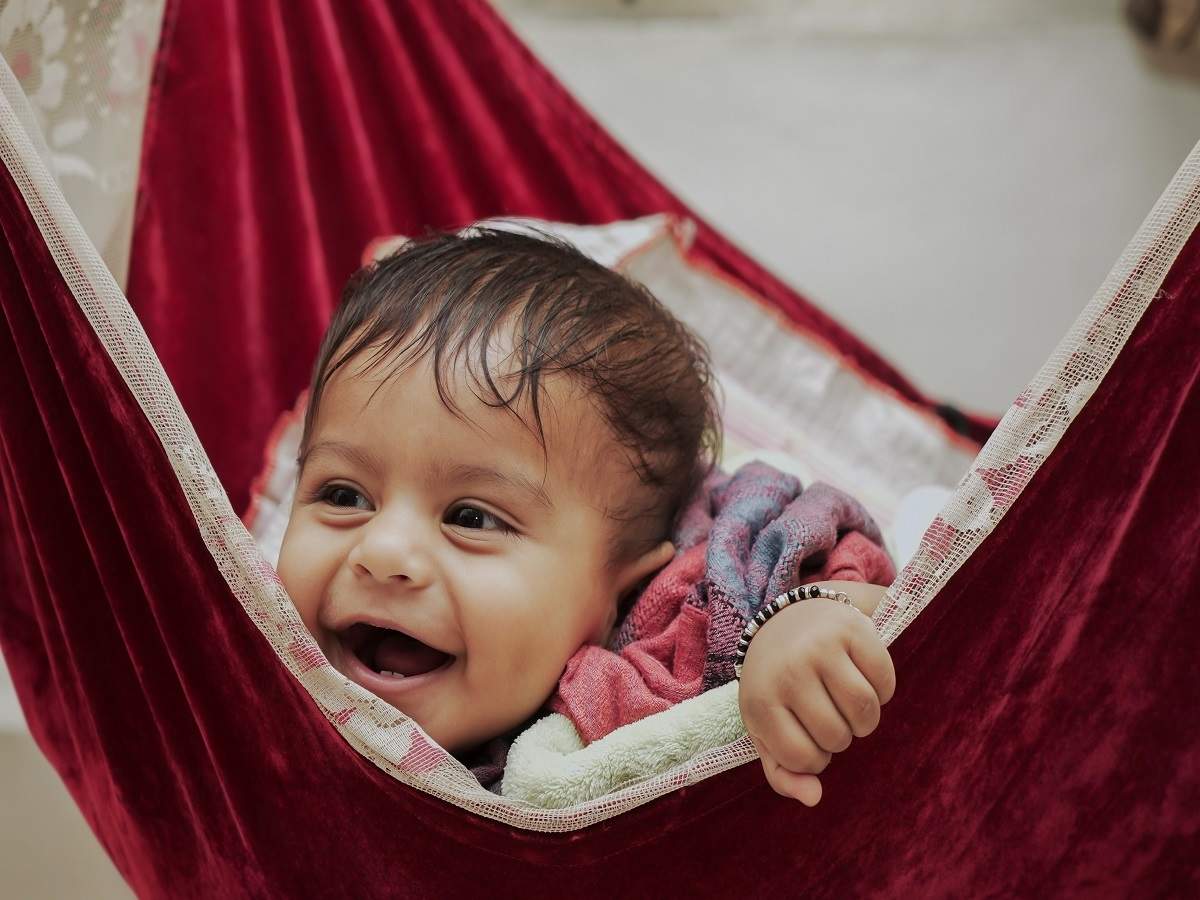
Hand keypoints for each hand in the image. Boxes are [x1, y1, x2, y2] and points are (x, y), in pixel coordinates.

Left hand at [738, 593, 895, 805]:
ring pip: (865, 713)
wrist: (785, 619)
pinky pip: (885, 682)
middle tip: (829, 714)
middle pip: (837, 737)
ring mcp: (820, 647)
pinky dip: (883, 691)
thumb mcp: (765, 727)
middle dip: (840, 736)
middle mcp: (788, 672)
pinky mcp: (852, 629)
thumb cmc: (776, 683)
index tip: (807, 736)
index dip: (814, 758)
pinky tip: (864, 680)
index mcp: (760, 701)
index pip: (804, 760)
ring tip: (848, 705)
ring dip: (865, 720)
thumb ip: (782, 772)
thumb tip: (814, 798)